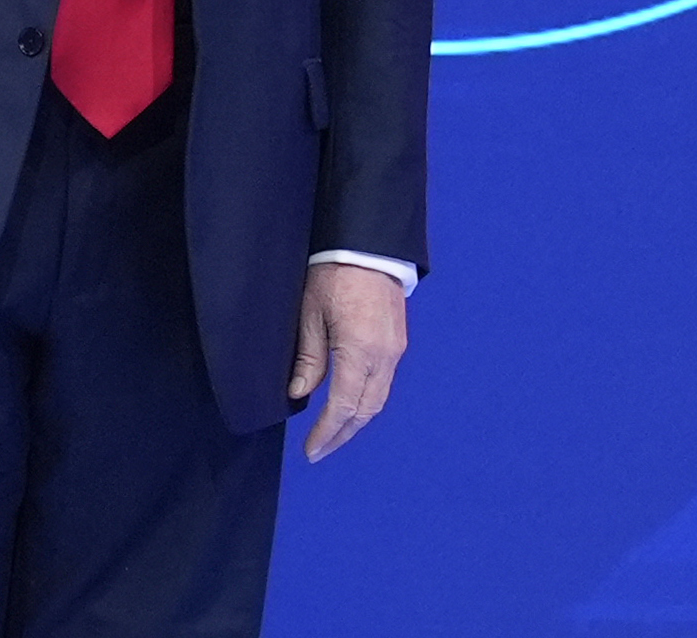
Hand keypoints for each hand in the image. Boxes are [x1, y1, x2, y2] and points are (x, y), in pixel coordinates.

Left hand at [289, 260, 407, 462]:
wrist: (369, 245)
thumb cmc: (334, 272)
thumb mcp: (311, 313)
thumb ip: (309, 357)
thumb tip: (300, 393)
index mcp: (360, 350)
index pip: (343, 406)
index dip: (326, 432)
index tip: (311, 450)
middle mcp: (384, 356)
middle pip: (365, 410)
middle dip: (342, 434)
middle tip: (319, 450)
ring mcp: (395, 349)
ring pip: (377, 399)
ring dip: (355, 420)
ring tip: (333, 434)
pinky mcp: (397, 341)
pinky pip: (383, 382)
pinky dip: (365, 400)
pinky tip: (349, 404)